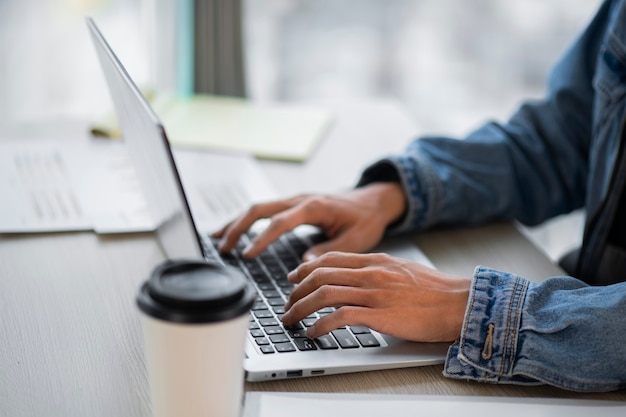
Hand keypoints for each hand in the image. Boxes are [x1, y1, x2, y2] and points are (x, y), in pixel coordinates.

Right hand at [213, 182, 405, 259]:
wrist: (375, 201)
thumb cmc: (366, 220)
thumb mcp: (355, 240)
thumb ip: (328, 252)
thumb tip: (302, 266)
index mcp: (314, 206)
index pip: (280, 222)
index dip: (261, 239)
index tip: (246, 255)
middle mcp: (301, 199)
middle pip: (260, 209)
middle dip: (238, 228)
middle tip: (223, 248)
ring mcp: (296, 200)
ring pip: (259, 207)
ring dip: (237, 222)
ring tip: (217, 239)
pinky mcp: (294, 205)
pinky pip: (266, 210)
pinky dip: (247, 220)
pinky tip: (235, 230)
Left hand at [281, 251, 470, 341]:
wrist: (459, 302)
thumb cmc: (434, 291)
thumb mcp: (402, 271)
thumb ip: (377, 271)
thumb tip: (357, 278)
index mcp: (376, 261)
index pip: (330, 259)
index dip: (306, 268)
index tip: (294, 278)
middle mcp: (371, 273)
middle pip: (320, 275)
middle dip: (296, 290)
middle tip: (287, 304)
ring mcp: (374, 293)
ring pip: (324, 294)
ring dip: (301, 308)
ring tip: (291, 319)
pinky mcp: (379, 314)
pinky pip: (340, 317)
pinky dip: (321, 324)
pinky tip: (313, 332)